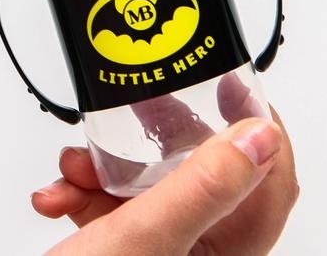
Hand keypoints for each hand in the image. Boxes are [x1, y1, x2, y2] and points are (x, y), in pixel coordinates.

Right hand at [33, 112, 297, 254]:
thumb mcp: (146, 237)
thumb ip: (203, 187)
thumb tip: (260, 138)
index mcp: (225, 251)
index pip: (268, 179)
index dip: (259, 127)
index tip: (232, 87)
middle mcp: (197, 247)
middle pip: (199, 168)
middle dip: (160, 137)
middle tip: (143, 108)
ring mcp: (158, 245)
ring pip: (147, 179)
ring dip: (104, 164)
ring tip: (76, 168)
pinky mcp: (121, 245)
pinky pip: (110, 199)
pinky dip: (81, 188)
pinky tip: (58, 195)